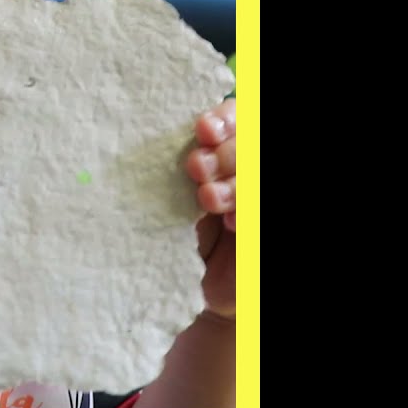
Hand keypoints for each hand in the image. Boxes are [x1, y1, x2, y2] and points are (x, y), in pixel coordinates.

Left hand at [186, 98, 235, 319]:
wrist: (195, 289)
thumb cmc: (177, 234)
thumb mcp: (171, 196)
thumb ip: (180, 166)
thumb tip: (153, 131)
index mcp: (224, 151)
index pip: (238, 119)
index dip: (226, 119)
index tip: (203, 129)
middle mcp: (241, 170)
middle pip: (250, 145)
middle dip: (227, 153)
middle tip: (196, 168)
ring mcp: (250, 198)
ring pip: (254, 175)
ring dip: (236, 183)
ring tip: (208, 198)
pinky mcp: (254, 229)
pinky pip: (254, 213)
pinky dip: (246, 212)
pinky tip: (231, 222)